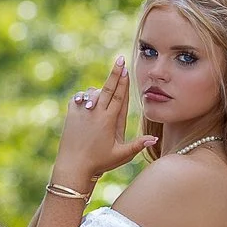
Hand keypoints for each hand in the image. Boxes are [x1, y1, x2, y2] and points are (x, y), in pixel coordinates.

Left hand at [54, 57, 155, 190]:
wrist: (73, 167)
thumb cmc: (99, 163)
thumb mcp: (120, 155)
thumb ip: (137, 145)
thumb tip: (155, 139)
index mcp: (108, 120)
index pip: (118, 96)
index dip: (123, 81)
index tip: (126, 68)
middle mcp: (95, 113)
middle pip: (107, 88)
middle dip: (114, 73)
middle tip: (120, 59)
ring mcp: (82, 112)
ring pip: (92, 93)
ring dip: (99, 90)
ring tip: (103, 93)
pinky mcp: (71, 115)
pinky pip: (78, 99)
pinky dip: (84, 97)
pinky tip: (88, 100)